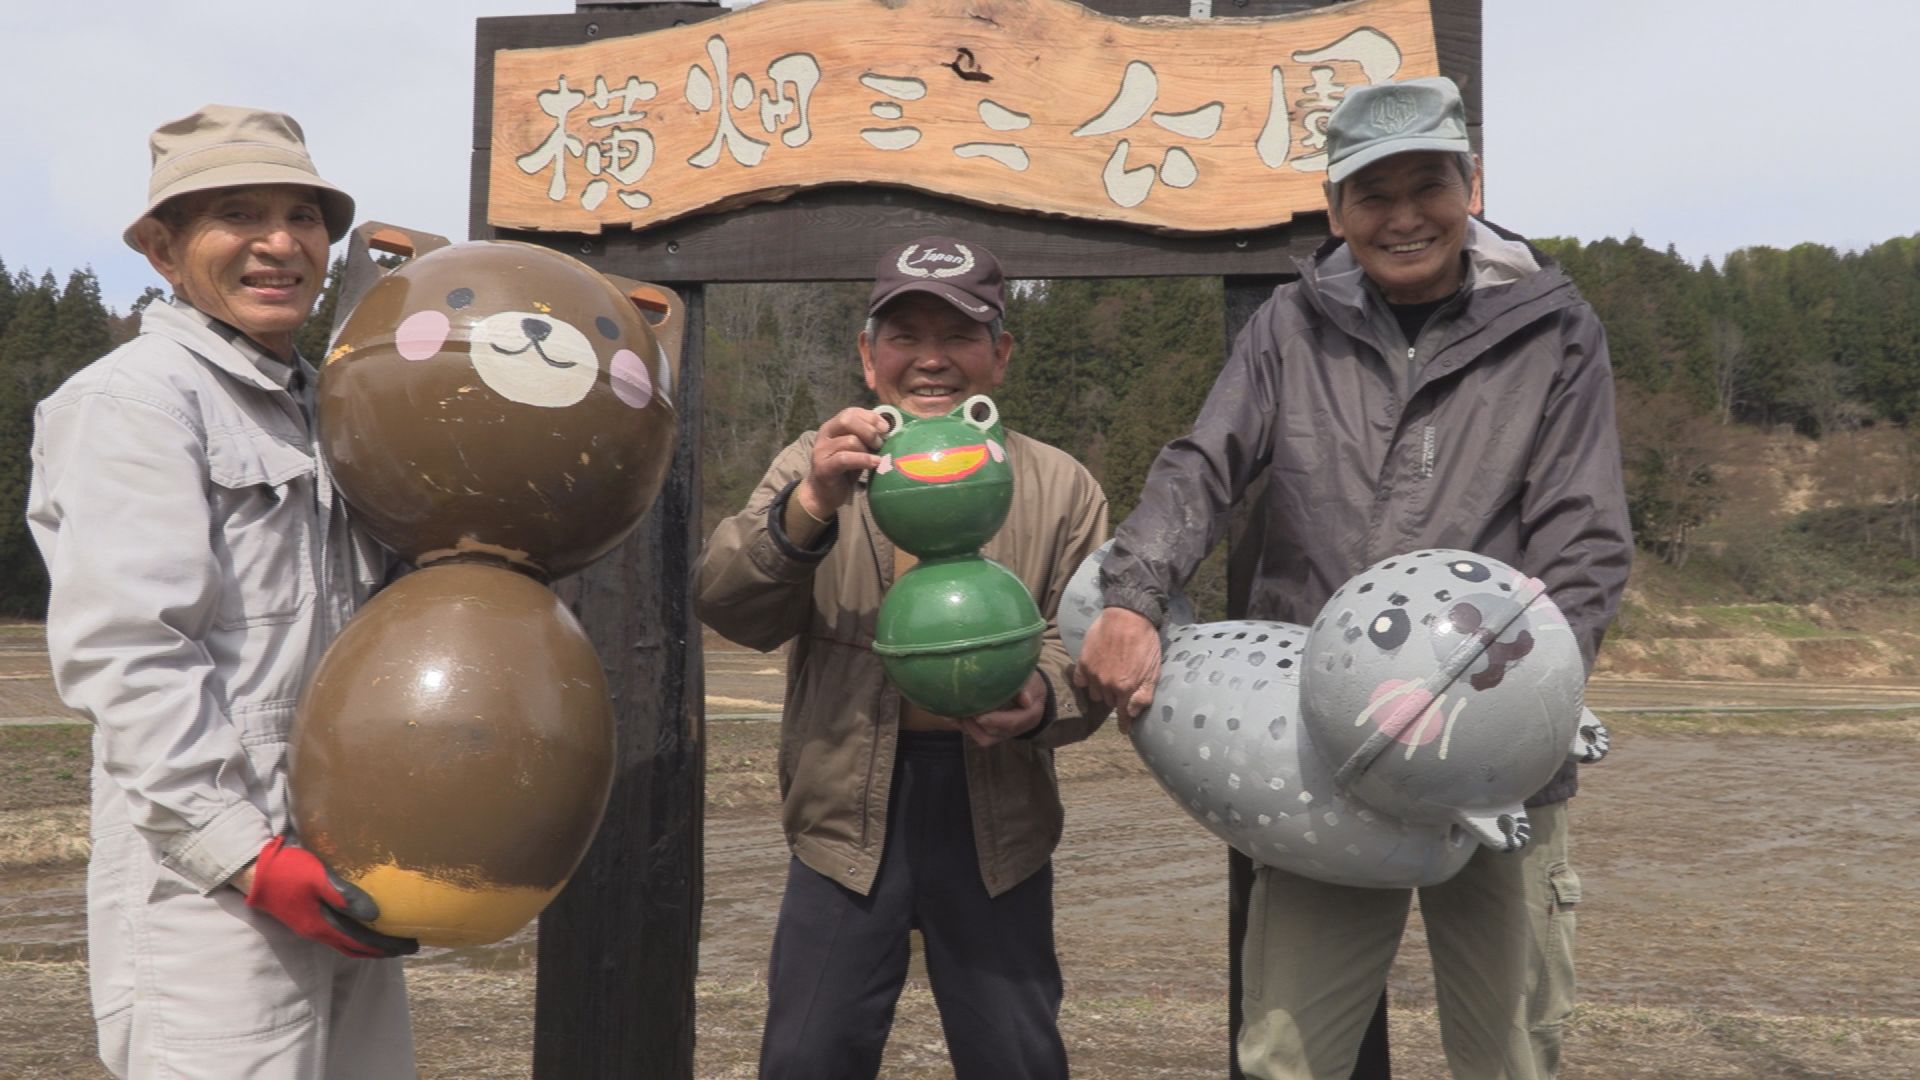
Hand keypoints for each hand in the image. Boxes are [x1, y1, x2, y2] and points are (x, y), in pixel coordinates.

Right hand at [242, 837, 417, 958]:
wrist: (255, 872)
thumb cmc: (289, 871)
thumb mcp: (319, 878)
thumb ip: (346, 896)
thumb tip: (374, 915)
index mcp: (324, 925)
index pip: (364, 942)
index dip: (388, 946)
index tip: (411, 945)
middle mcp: (319, 932)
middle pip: (358, 948)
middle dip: (384, 950)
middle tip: (408, 946)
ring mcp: (311, 927)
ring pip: (347, 944)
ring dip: (370, 946)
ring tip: (390, 942)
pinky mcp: (307, 919)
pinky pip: (338, 936)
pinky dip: (356, 938)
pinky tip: (362, 928)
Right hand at [795, 407, 889, 519]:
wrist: (823, 494)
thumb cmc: (844, 471)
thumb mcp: (857, 449)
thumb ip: (867, 438)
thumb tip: (889, 429)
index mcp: (832, 426)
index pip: (851, 412)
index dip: (871, 417)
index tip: (886, 428)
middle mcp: (824, 434)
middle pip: (847, 420)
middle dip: (869, 430)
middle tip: (880, 443)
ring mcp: (821, 451)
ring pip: (850, 440)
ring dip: (868, 448)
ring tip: (878, 458)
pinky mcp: (823, 467)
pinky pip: (845, 458)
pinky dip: (864, 459)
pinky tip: (876, 463)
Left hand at [958, 671, 1048, 747]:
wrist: (1030, 692)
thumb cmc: (1029, 683)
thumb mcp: (1032, 681)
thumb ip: (1029, 688)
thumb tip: (1025, 700)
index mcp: (1031, 716)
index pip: (1012, 723)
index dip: (995, 720)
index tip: (979, 715)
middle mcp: (1018, 729)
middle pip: (996, 732)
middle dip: (978, 724)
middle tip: (964, 710)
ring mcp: (1006, 733)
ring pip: (986, 739)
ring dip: (971, 728)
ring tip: (960, 712)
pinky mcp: (995, 734)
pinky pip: (980, 737)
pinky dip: (968, 728)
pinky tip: (959, 715)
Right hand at [1072, 607, 1161, 730]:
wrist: (1128, 616)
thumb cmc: (1145, 641)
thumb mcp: (1153, 670)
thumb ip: (1143, 694)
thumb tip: (1132, 713)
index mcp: (1125, 688)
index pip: (1123, 714)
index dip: (1123, 723)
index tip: (1124, 729)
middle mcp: (1106, 684)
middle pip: (1110, 701)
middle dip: (1116, 698)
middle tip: (1122, 686)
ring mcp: (1092, 673)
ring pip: (1095, 693)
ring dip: (1102, 689)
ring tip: (1110, 677)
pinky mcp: (1083, 662)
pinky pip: (1080, 680)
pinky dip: (1086, 681)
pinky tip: (1093, 674)